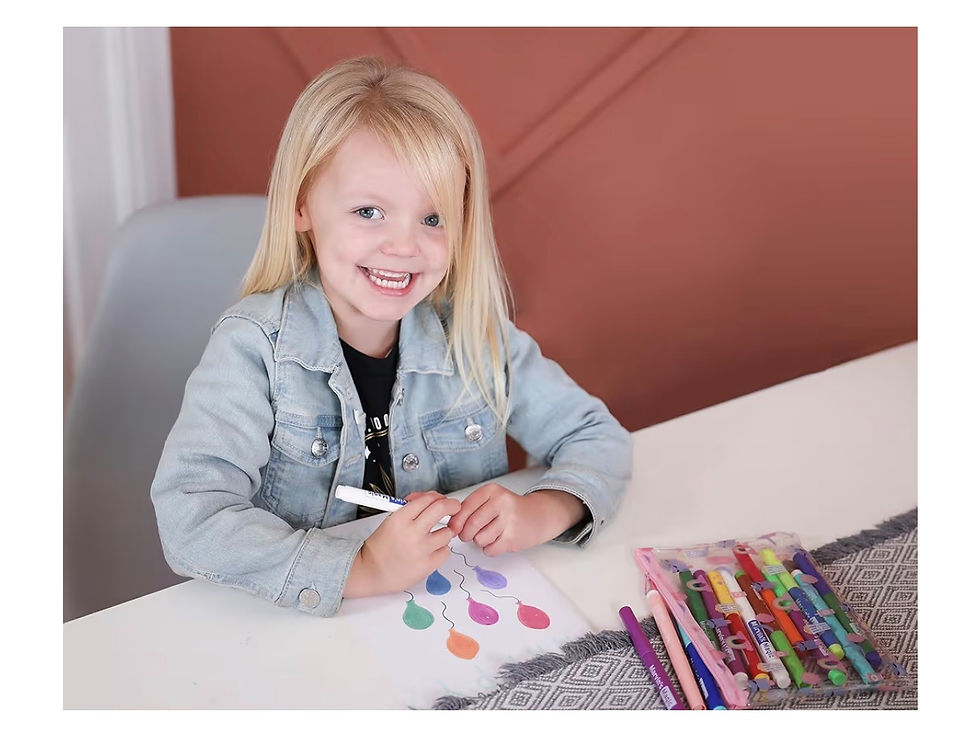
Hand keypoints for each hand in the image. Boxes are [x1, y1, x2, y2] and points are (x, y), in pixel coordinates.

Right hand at [343, 492, 460, 596]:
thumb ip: (410, 508)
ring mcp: (421, 549)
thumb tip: (431, 499)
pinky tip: (431, 550)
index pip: (427, 499)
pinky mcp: (427, 565)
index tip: (443, 500)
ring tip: (433, 537)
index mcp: (400, 518)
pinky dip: (441, 549)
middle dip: (452, 506)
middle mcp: (412, 532)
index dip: (438, 497)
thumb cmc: (379, 547)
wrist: (370, 572)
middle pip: (441, 509)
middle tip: (454, 508)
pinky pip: (445, 551)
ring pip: (447, 532)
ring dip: (444, 532)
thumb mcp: (390, 520)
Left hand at [447, 485, 586, 556]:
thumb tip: (450, 526)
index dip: (456, 521)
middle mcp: (501, 503)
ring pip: (479, 539)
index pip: (463, 508)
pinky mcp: (514, 538)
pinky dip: (490, 549)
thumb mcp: (491, 500)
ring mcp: (509, 520)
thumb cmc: (510, 509)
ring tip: (490, 534)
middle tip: (469, 535)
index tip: (454, 527)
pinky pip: (490, 549)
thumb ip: (470, 508)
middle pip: (470, 526)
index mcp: (492, 491)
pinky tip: (498, 540)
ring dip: (480, 541)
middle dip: (466, 534)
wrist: (539, 515)